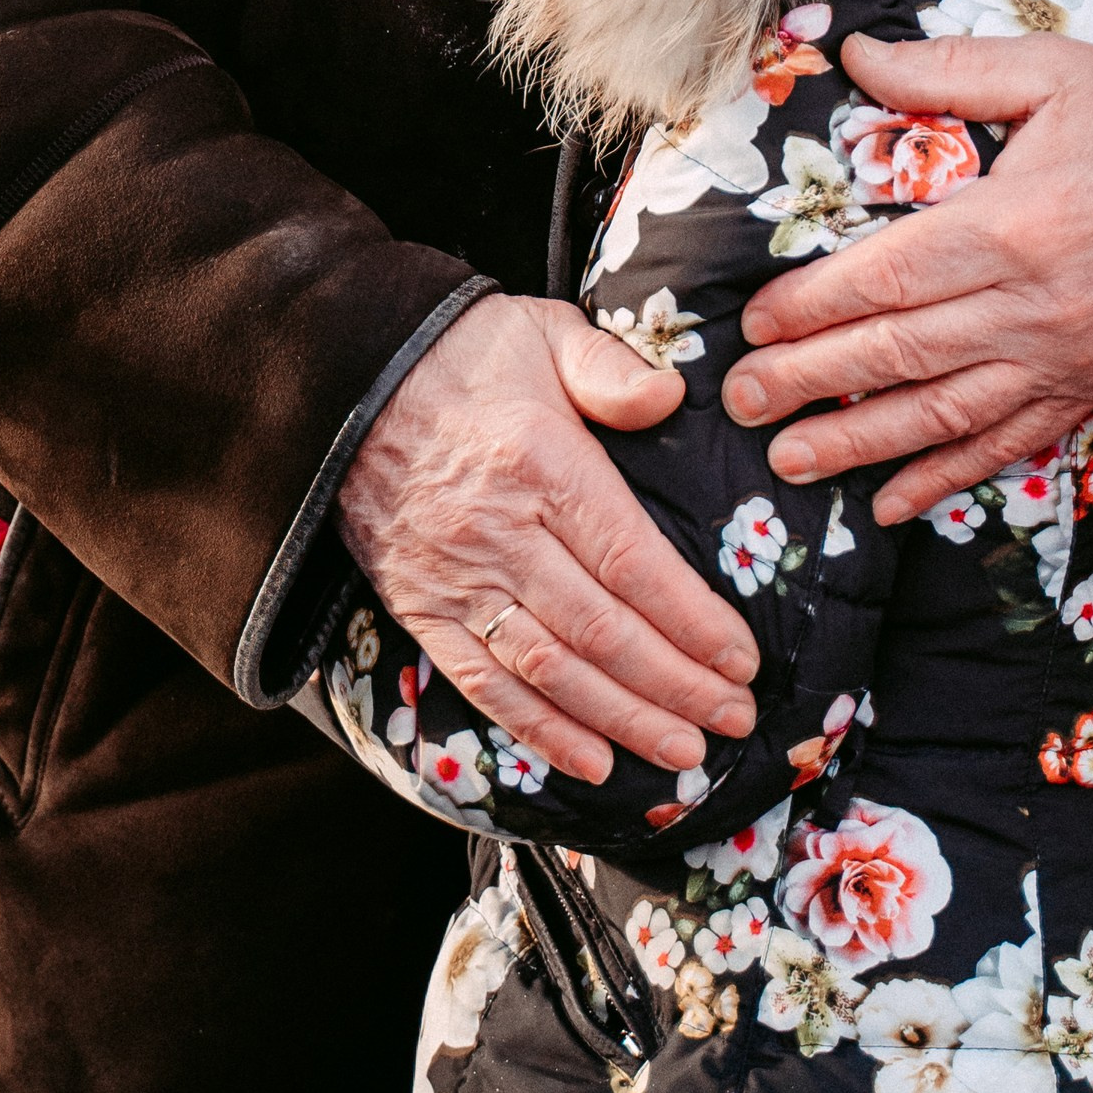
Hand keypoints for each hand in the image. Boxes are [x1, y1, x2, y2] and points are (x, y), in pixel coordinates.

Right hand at [337, 293, 760, 787]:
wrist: (349, 378)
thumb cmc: (466, 355)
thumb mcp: (544, 331)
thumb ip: (612, 368)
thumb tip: (672, 397)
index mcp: (540, 462)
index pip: (631, 561)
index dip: (692, 621)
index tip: (743, 658)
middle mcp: (499, 532)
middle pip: (601, 629)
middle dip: (676, 684)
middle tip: (735, 717)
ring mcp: (456, 578)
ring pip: (550, 669)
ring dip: (622, 719)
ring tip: (684, 751)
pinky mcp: (422, 608)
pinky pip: (484, 684)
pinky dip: (540, 731)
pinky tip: (594, 760)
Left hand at [721, 36, 1092, 523]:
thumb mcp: (1053, 72)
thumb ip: (948, 70)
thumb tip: (855, 55)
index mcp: (1013, 227)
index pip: (890, 278)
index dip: (814, 306)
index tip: (756, 325)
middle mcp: (1033, 308)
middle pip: (901, 353)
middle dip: (811, 380)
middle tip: (742, 400)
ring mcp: (1062, 360)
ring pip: (942, 414)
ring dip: (859, 442)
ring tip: (789, 458)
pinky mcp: (1087, 391)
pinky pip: (1006, 446)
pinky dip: (945, 479)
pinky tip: (890, 503)